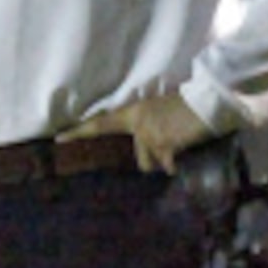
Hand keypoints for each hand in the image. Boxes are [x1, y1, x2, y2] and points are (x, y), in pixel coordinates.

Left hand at [61, 88, 213, 173]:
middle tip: (167, 143)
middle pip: (136, 156)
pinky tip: (185, 151)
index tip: (59, 139)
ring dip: (163, 159)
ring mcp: (149, 135)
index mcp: (134, 111)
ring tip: (179, 142)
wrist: (208, 101)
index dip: (79, 132)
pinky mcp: (164, 146)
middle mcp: (137, 123)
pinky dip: (176, 163)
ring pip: (149, 163)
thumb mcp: (159, 107)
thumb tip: (141, 144)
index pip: (100, 123)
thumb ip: (144, 123)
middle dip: (153, 156)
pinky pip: (166, 166)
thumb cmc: (188, 105)